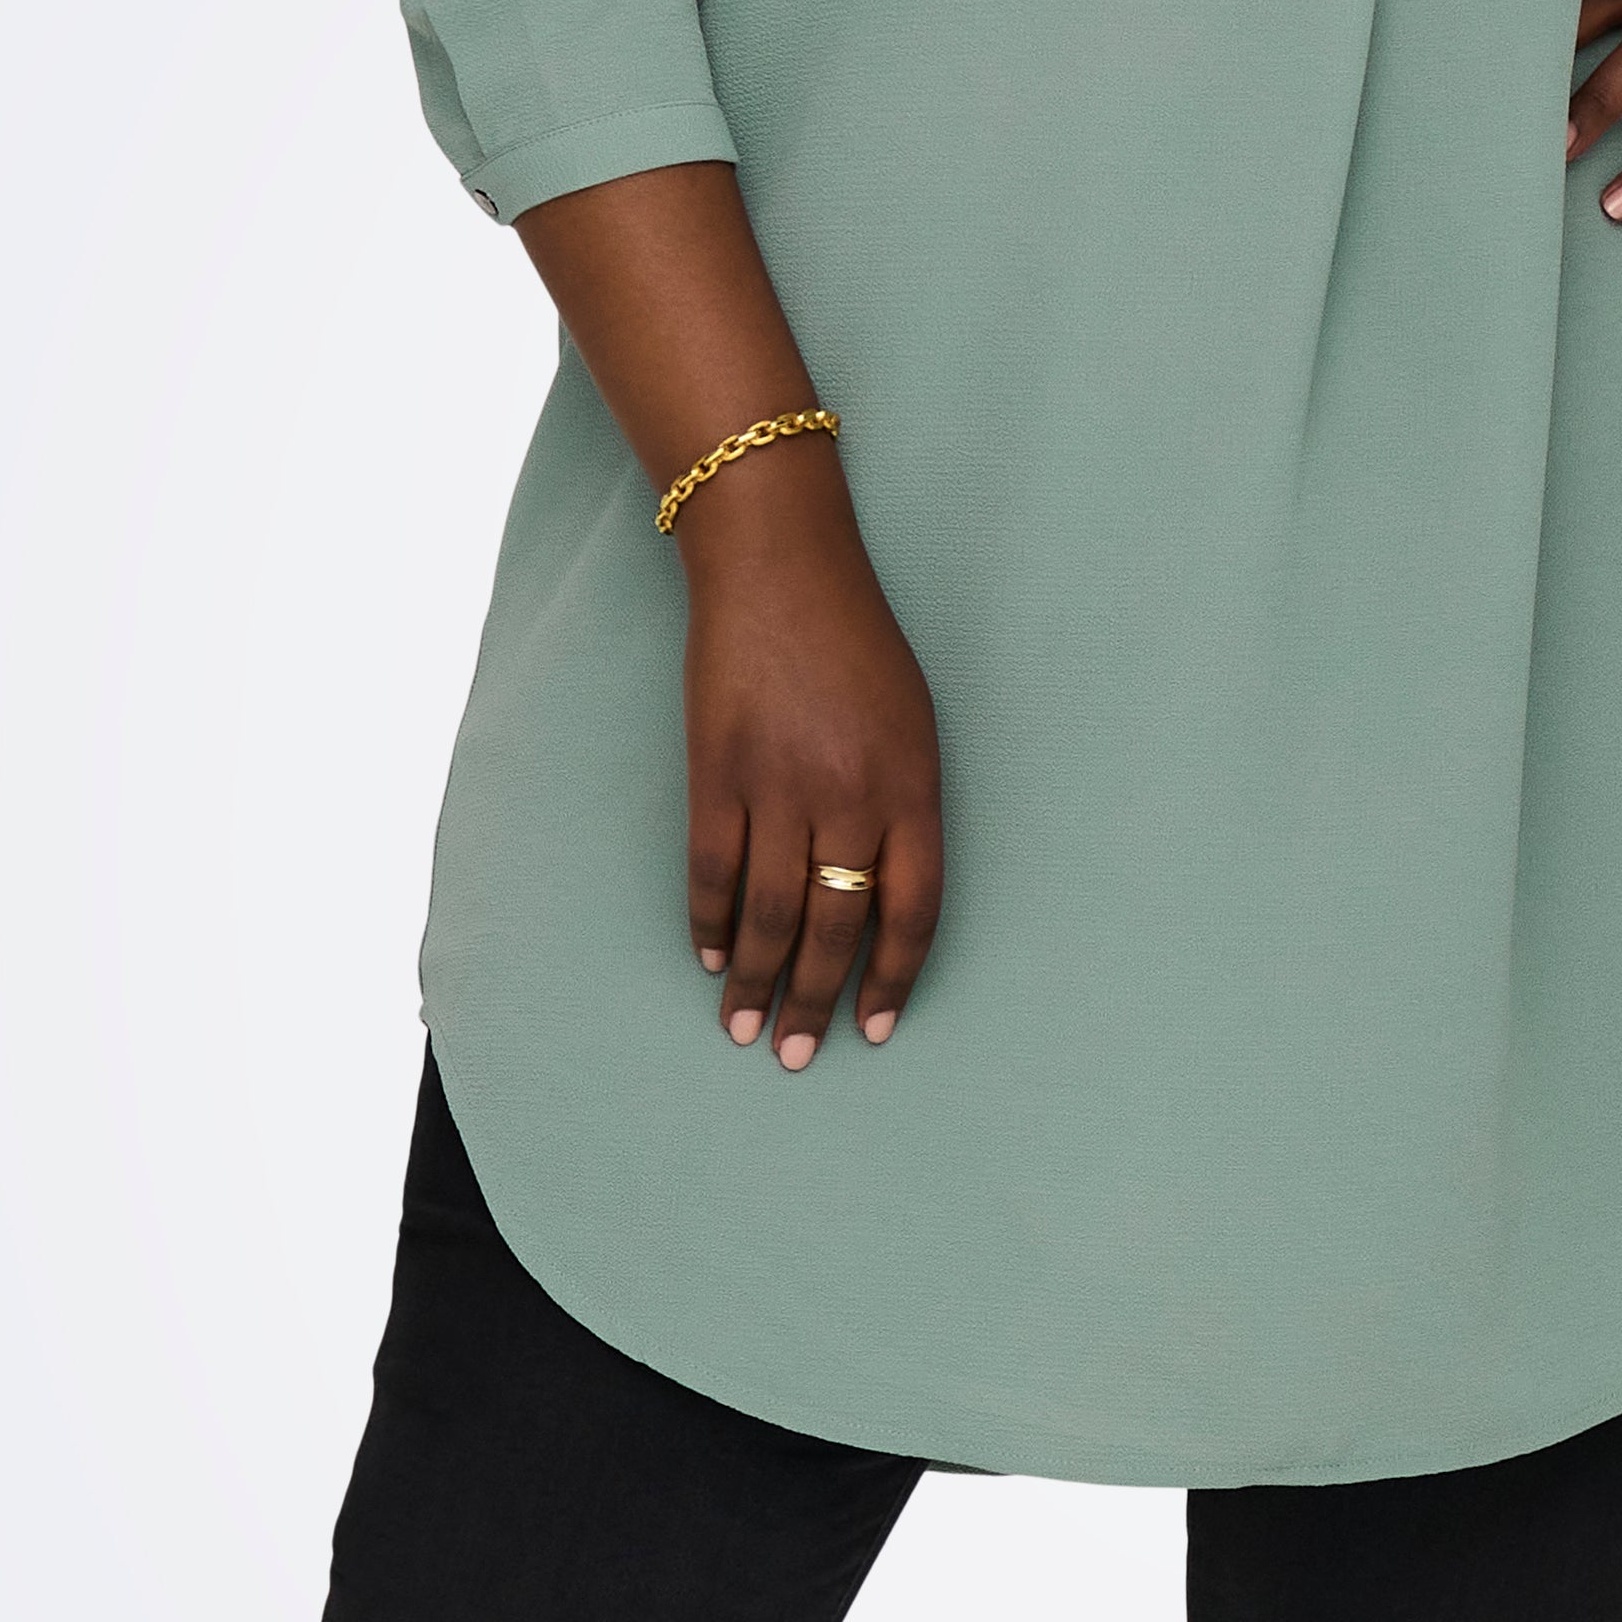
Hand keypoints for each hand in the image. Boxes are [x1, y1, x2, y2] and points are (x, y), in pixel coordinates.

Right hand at [677, 451, 944, 1067]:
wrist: (779, 568)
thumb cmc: (857, 644)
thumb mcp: (913, 725)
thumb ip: (905, 808)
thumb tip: (884, 895)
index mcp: (912, 787)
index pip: (912, 912)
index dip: (892, 979)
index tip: (875, 1028)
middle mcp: (850, 796)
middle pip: (837, 926)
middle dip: (816, 1001)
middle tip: (797, 1053)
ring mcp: (778, 785)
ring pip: (770, 911)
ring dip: (757, 981)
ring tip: (743, 1028)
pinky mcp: (716, 772)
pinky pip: (712, 869)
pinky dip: (709, 922)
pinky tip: (711, 959)